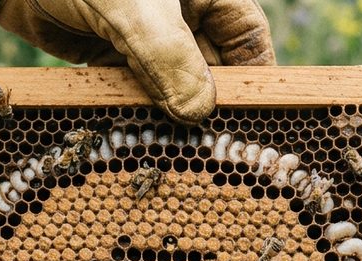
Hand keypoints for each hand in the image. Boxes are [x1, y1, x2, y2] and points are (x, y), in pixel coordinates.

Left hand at [0, 0, 274, 122]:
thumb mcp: (139, 14)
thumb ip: (171, 61)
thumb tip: (198, 113)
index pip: (246, 36)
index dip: (254, 78)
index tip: (254, 120)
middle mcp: (177, 10)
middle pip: (210, 66)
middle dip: (206, 103)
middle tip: (208, 147)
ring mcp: (142, 31)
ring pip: (169, 81)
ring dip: (167, 112)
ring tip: (173, 147)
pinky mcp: (107, 50)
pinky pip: (129, 86)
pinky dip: (131, 108)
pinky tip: (133, 133)